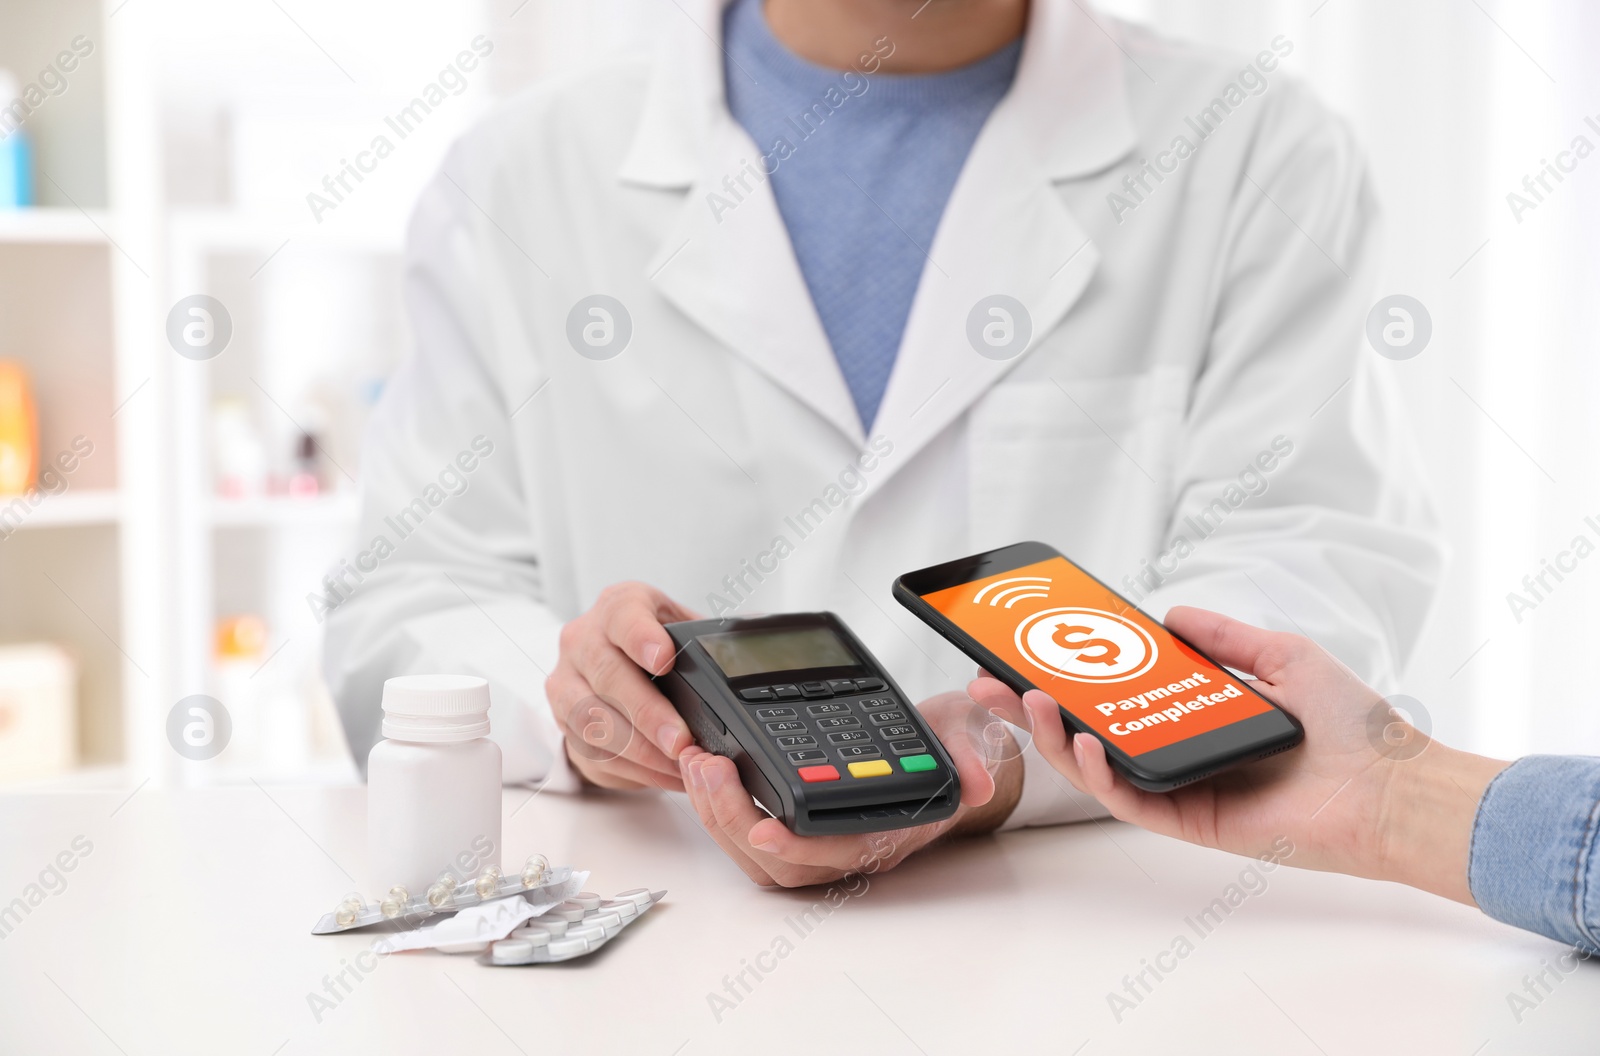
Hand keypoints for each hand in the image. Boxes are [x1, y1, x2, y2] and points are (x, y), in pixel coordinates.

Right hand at [545, 582, 697, 790]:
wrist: (606, 666)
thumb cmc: (653, 645)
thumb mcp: (678, 628)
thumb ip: (707, 635)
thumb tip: (753, 641)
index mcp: (617, 607)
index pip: (623, 615)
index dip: (642, 637)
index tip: (665, 659)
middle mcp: (582, 640)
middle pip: (608, 675)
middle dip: (647, 713)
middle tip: (680, 739)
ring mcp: (565, 682)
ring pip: (593, 720)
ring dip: (640, 749)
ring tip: (678, 765)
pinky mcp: (562, 721)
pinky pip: (592, 751)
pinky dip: (633, 768)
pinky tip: (664, 774)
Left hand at [677, 691, 1024, 886]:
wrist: (948, 747)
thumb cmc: (952, 746)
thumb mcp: (968, 738)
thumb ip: (970, 756)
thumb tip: (977, 782)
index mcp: (890, 830)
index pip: (839, 852)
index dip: (799, 846)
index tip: (763, 826)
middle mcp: (853, 845)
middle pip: (783, 864)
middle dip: (734, 819)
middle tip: (709, 766)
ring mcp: (825, 840)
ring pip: (760, 856)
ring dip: (719, 815)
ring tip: (698, 763)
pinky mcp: (801, 823)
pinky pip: (753, 834)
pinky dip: (723, 808)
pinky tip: (706, 769)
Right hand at [970, 606, 1507, 903]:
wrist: (1395, 786)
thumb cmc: (1354, 727)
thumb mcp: (1283, 656)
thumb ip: (1224, 638)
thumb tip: (1171, 614)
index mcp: (1194, 718)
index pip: (1117, 695)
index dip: (1071, 675)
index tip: (1031, 646)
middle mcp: (1179, 754)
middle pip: (1087, 730)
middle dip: (1033, 707)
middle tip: (990, 678)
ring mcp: (1181, 789)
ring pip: (1095, 767)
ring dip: (1054, 736)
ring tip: (1029, 702)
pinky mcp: (1191, 821)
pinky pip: (1130, 799)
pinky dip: (1100, 773)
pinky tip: (1086, 742)